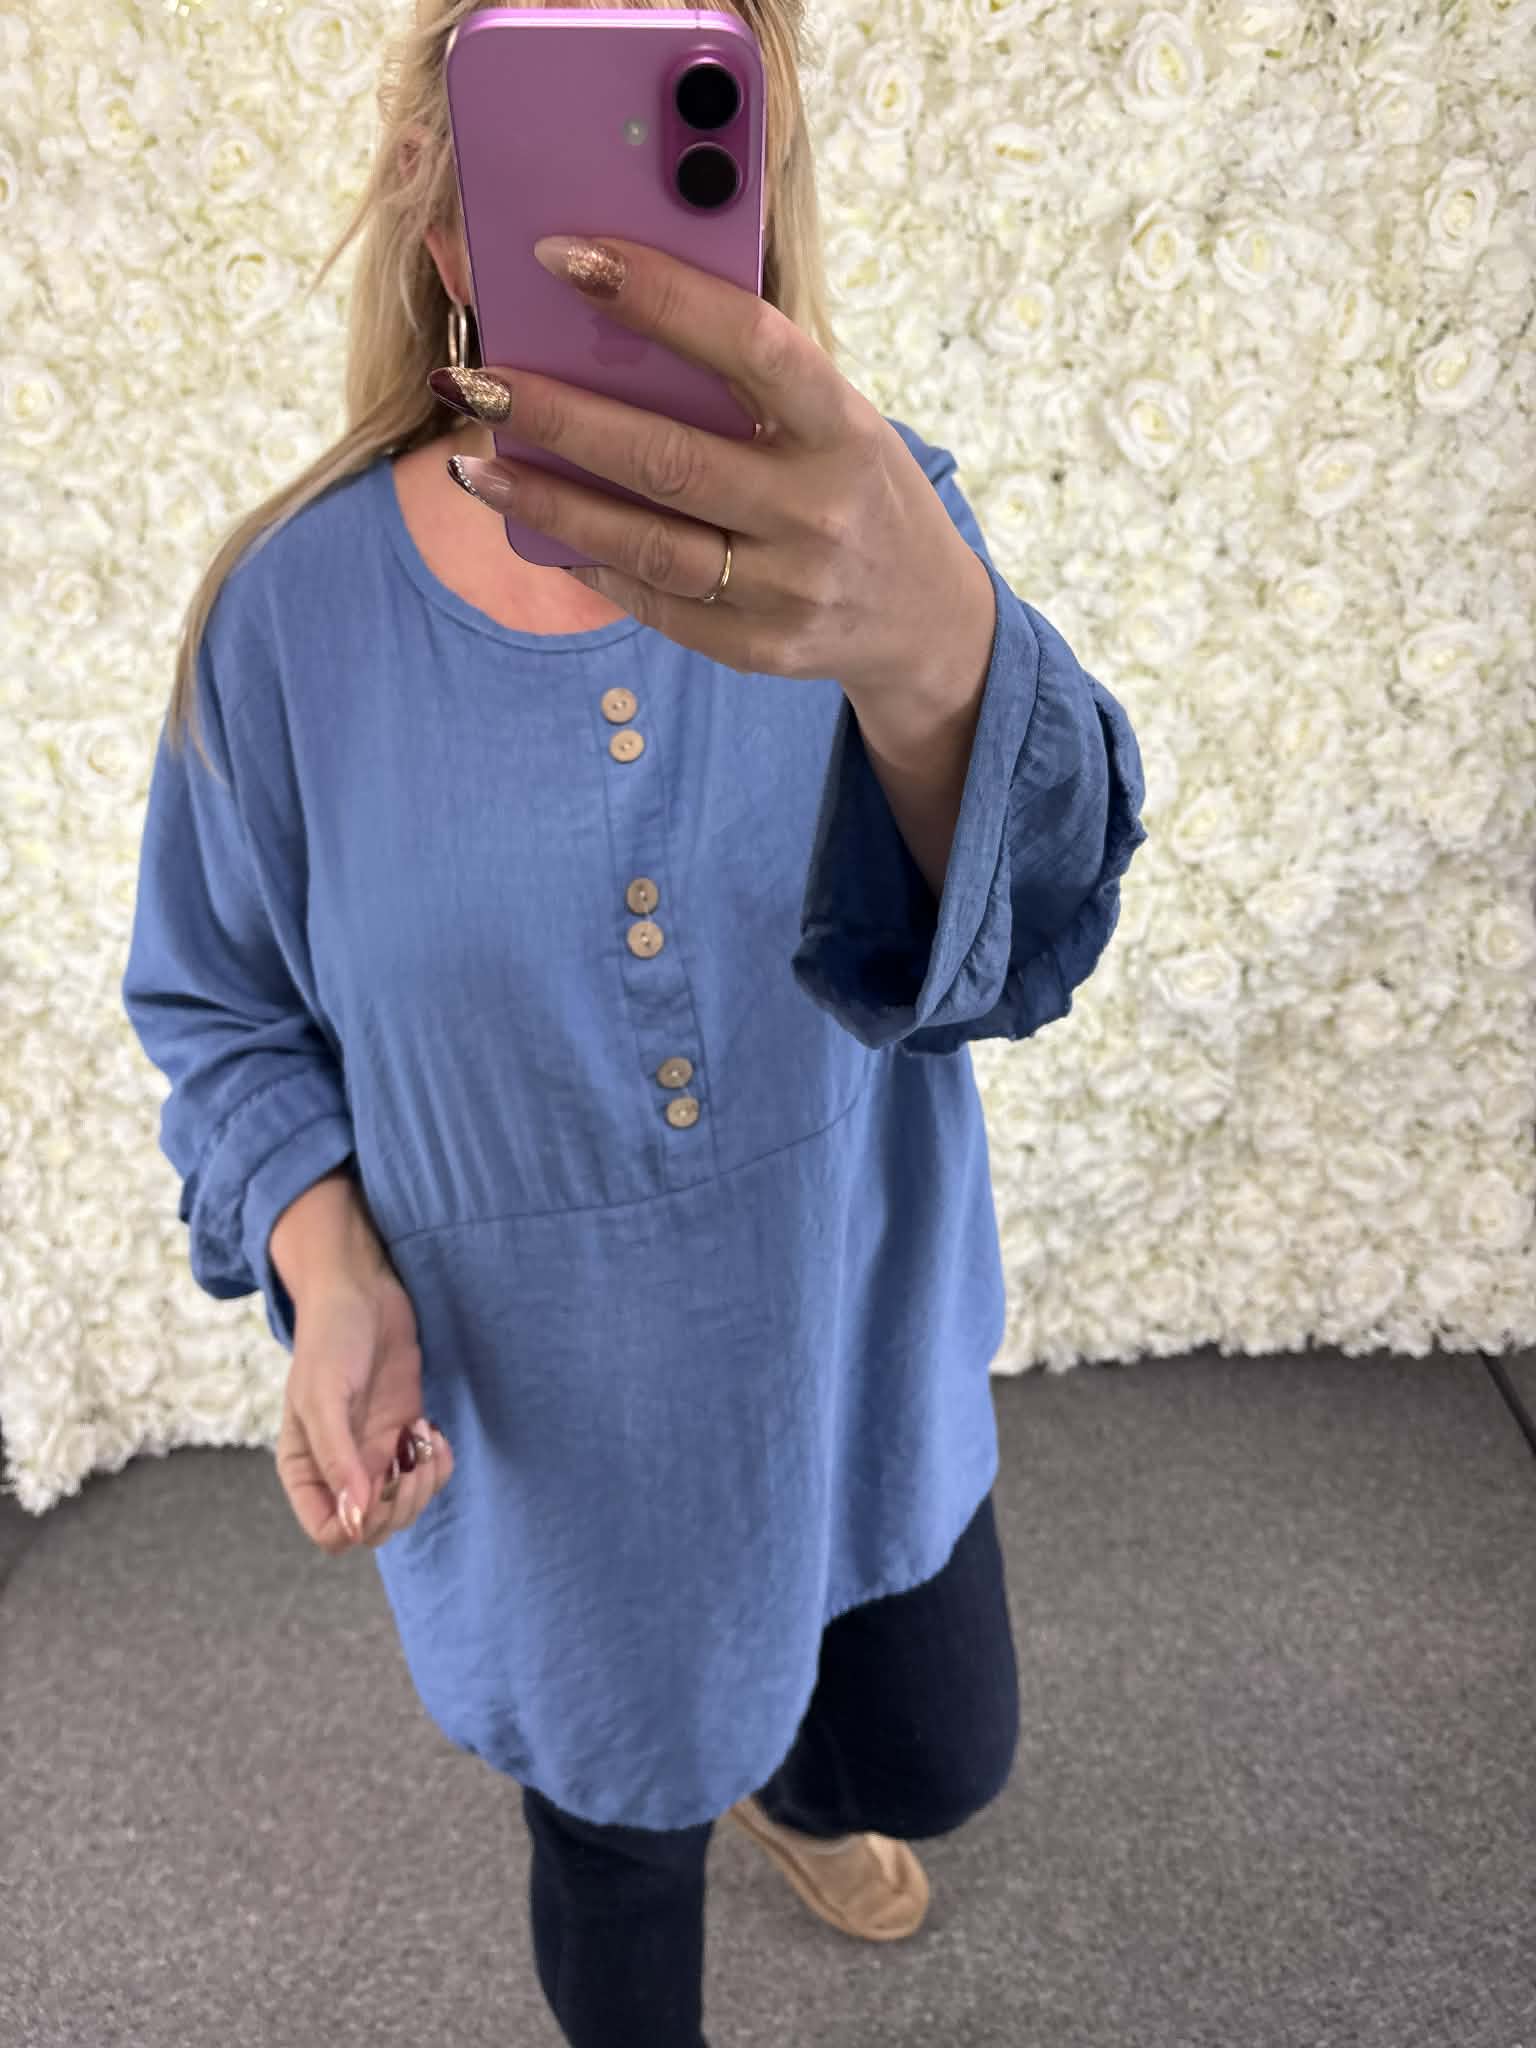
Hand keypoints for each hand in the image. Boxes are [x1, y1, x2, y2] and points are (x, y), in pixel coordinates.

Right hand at [276, 1269, 454, 1555]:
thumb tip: (355, 1516)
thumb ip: (336, 1458)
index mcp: (306, 1468)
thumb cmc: (330, 1339)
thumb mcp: (323, 1396)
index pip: (329, 1531)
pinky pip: (427, 1475)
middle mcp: (340, 1469)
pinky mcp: (405, 1434)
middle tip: (410, 1461)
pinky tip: (435, 1432)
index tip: (380, 1484)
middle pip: (373, 1528)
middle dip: (398, 1504)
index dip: (359, 1523)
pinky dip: (438, 1464)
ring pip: (403, 1506)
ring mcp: (375, 1453)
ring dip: (422, 1484)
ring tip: (424, 1440)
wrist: (362, 1293)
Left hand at [428, 233, 993, 706]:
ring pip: (644, 543)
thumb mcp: (837, 419)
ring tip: (477, 468)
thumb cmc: (858, 486)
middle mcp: (817, 509)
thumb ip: (752, 382)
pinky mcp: (760, 648)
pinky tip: (541, 532)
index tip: (565, 258)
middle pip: (665, 458)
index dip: (656, 296)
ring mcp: (789, 588)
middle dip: (556, 417)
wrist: (924, 617)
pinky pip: (656, 602)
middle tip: (477, 384)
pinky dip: (592, 564)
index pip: (748, 344)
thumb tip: (615, 322)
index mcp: (841, 426)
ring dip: (547, 504)